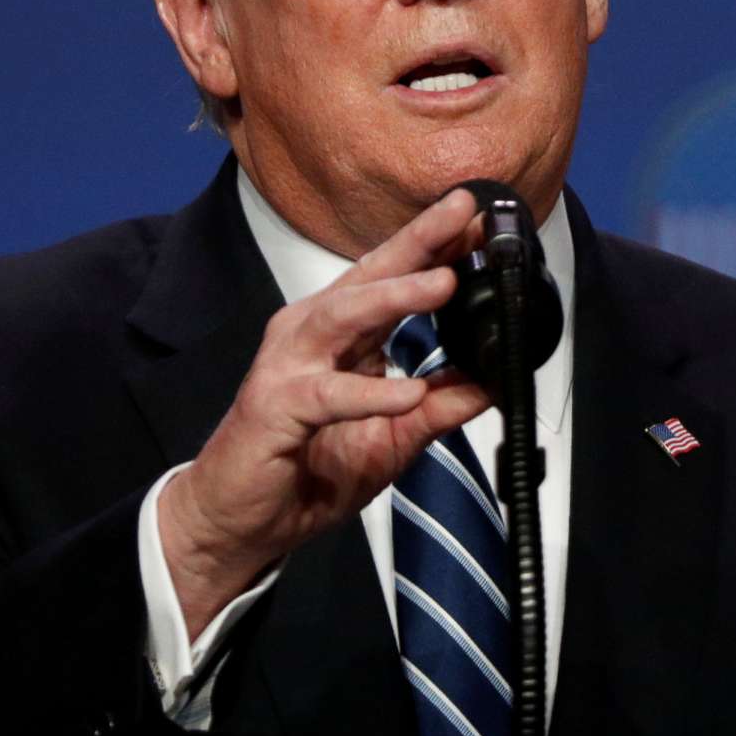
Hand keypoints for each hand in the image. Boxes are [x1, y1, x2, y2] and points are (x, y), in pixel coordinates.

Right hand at [159, 188, 490, 637]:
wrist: (240, 521)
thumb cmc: (305, 469)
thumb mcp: (391, 439)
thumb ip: (438, 407)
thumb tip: (494, 382)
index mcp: (340, 334)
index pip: (391, 278)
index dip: (434, 248)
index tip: (480, 219)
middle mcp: (311, 336)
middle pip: (368, 277)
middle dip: (416, 242)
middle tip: (462, 214)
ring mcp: (289, 368)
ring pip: (343, 317)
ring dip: (395, 297)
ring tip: (443, 282)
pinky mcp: (276, 408)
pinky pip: (328, 394)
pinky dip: (370, 392)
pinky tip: (407, 392)